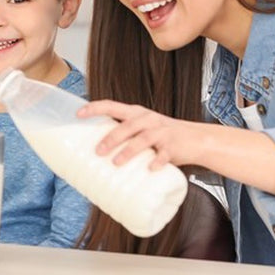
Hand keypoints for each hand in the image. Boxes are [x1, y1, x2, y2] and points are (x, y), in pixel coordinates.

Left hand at [77, 99, 200, 169]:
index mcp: (135, 113)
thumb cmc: (161, 136)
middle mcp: (147, 119)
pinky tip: (150, 168)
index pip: (111, 105)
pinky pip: (165, 154)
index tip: (78, 114)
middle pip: (126, 125)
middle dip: (110, 138)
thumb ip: (124, 136)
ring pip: (143, 139)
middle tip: (97, 151)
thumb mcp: (142, 129)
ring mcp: (162, 132)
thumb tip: (94, 154)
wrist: (196, 139)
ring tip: (116, 163)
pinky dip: (157, 161)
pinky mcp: (174, 146)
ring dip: (128, 151)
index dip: (94, 108)